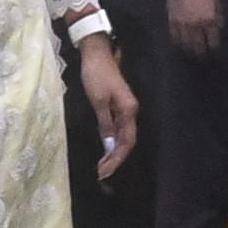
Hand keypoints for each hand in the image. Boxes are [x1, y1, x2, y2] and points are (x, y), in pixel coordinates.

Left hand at [78, 35, 137, 172]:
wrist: (96, 54)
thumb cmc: (96, 75)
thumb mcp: (98, 100)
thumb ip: (105, 123)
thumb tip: (110, 145)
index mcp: (129, 110)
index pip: (126, 141)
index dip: (117, 158)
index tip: (105, 171)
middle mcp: (131, 111)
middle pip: (127, 141)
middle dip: (115, 159)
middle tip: (102, 173)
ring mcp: (125, 109)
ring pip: (123, 136)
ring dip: (113, 152)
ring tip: (103, 166)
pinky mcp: (118, 106)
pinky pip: (118, 129)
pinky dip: (112, 141)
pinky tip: (105, 149)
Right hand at [164, 0, 222, 59]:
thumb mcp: (216, 0)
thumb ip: (218, 15)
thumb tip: (219, 27)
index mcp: (209, 20)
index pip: (213, 41)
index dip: (214, 48)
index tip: (214, 53)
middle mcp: (196, 26)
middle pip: (199, 45)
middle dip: (201, 53)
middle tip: (202, 57)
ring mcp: (183, 25)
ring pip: (186, 43)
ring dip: (189, 50)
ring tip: (190, 53)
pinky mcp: (172, 22)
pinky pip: (174, 36)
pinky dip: (177, 42)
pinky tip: (178, 45)